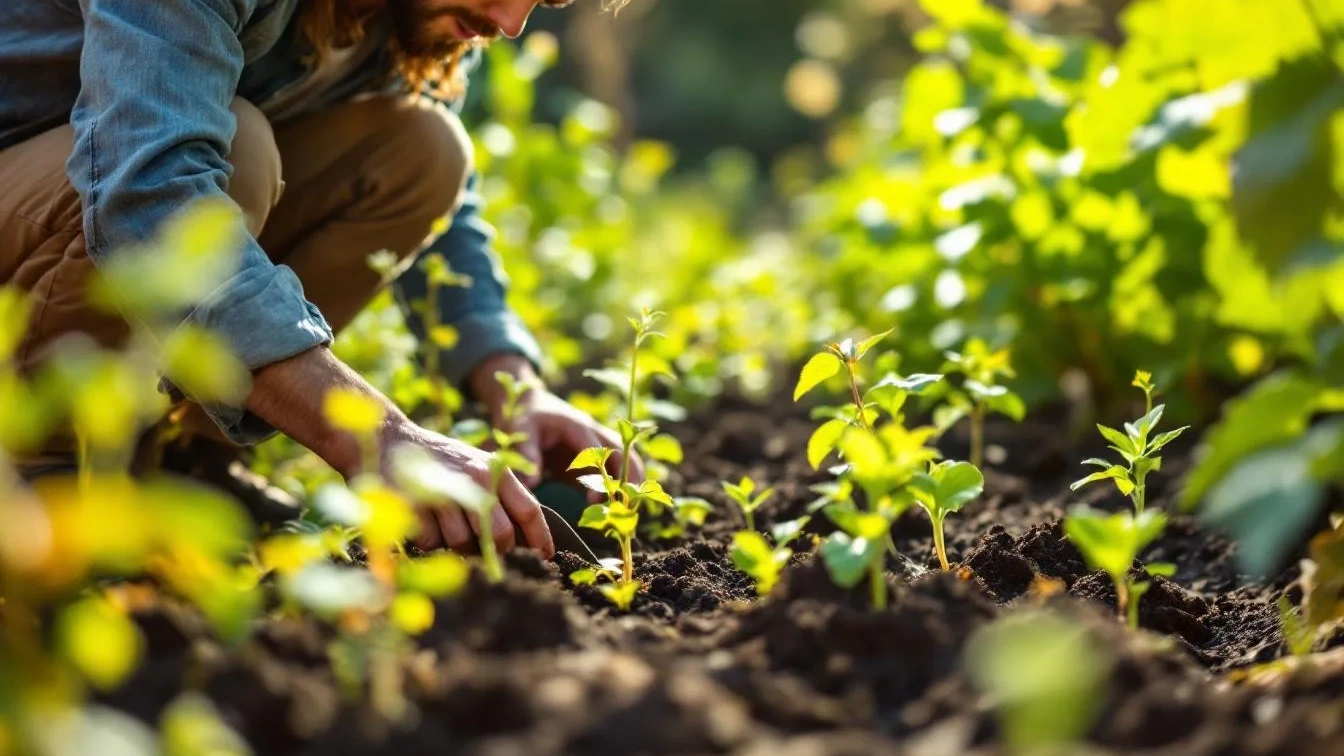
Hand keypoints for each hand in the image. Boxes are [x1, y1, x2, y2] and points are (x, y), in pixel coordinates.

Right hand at [382, 420, 554, 558]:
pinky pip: (432, 542)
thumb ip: (502, 494)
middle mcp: (475, 479)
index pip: (529, 510)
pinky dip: (430, 540)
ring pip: (463, 543)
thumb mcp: (479, 466)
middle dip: (497, 552)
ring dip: (457, 546)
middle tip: (489, 556)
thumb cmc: (444, 461)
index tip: (547, 558)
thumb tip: (523, 538)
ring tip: (446, 525)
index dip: (541, 538)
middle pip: (500, 535)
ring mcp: (446, 491)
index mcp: (496, 470)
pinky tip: (425, 520)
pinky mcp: (417, 503)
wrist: (393, 440)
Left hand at [471, 354, 644, 499]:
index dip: (599, 475)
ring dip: (632, 484)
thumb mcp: (523, 431)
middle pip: (624, 453)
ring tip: (629, 513)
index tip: (596, 501)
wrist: (532, 406)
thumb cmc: (526, 419)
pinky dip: (624, 487)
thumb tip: (531, 484)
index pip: (597, 451)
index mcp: (578, 426)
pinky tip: (621, 510)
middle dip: (629, 479)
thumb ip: (527, 455)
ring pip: (628, 461)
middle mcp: (595, 433)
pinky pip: (619, 471)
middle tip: (627, 508)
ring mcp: (600, 444)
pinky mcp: (597, 458)